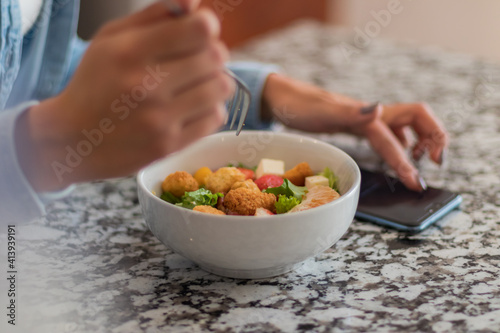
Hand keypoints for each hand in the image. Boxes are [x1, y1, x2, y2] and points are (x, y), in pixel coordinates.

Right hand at [15, 1, 232, 191]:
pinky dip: (210, 108)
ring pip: (222, 87)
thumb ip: (156, 15)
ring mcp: (160, 120)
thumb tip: (194, 4)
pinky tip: (192, 106)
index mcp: (131, 52)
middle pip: (216, 57)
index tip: (198, 32)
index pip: (200, 30)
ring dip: (215, 80)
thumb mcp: (112, 38)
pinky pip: (216, 117)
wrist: (73, 140)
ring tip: (197, 83)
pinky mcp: (170, 145)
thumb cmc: (97, 82)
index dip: (206, 26)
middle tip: (197, 59)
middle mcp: (147, 86)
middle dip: (212, 53)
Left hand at [262, 74, 447, 191]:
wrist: (281, 97)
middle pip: (417, 119)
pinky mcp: (357, 124)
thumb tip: (380, 110)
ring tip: (422, 161)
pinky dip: (400, 143)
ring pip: (404, 126)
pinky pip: (387, 132)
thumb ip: (351, 113)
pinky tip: (398, 153)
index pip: (397, 137)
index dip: (408, 161)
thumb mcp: (321, 111)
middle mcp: (370, 115)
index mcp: (365, 115)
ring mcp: (365, 119)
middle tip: (436, 164)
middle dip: (434, 138)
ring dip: (420, 140)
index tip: (416, 182)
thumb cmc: (298, 106)